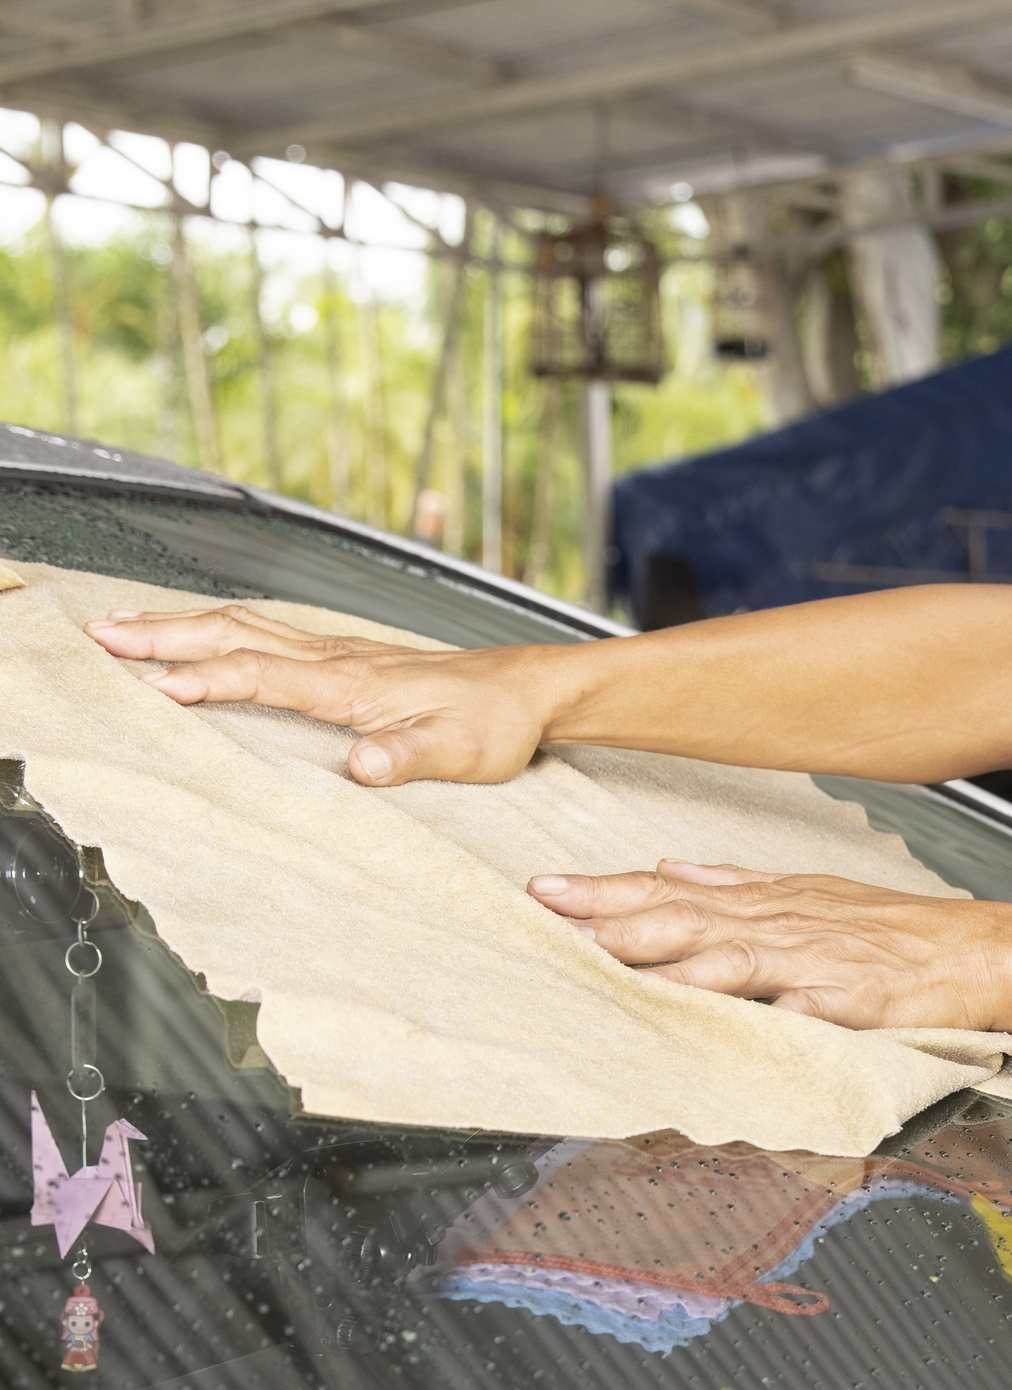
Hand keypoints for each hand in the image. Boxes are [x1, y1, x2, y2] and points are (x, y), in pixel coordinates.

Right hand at [84, 605, 551, 785]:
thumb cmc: (497, 723)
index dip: (207, 679)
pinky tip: (206, 632)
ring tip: (127, 625)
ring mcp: (342, 655)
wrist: (531, 690)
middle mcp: (339, 660)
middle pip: (238, 636)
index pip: (262, 675)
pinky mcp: (349, 660)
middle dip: (167, 635)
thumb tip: (363, 764)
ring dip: (185, 625)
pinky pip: (269, 635)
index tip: (154, 687)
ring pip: (249, 628)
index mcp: (353, 685)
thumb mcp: (461, 754)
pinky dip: (223, 629)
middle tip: (103, 634)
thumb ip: (409, 757)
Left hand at [527, 858, 1011, 1029]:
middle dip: (610, 913)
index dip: (605, 891)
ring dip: (663, 952)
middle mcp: (778, 923)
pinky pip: (796, 1004)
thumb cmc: (891, 932)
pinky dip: (758, 1003)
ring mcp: (811, 959)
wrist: (976, 951)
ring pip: (725, 951)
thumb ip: (733, 885)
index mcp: (764, 902)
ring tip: (607, 955)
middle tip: (548, 910)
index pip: (669, 892)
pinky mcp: (849, 999)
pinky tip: (725, 1007)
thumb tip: (669, 867)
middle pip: (681, 915)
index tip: (545, 888)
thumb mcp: (806, 893)